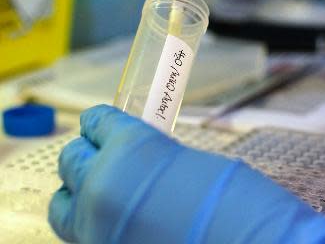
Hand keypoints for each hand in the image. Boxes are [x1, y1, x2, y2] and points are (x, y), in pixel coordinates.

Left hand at [49, 105, 324, 243]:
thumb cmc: (234, 202)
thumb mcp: (189, 162)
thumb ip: (153, 156)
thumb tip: (137, 158)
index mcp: (130, 147)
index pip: (96, 121)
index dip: (100, 121)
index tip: (101, 123)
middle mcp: (103, 185)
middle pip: (71, 159)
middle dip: (85, 153)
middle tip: (102, 155)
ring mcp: (95, 228)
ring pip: (61, 203)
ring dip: (76, 190)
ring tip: (97, 189)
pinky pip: (77, 234)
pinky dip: (85, 222)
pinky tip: (110, 220)